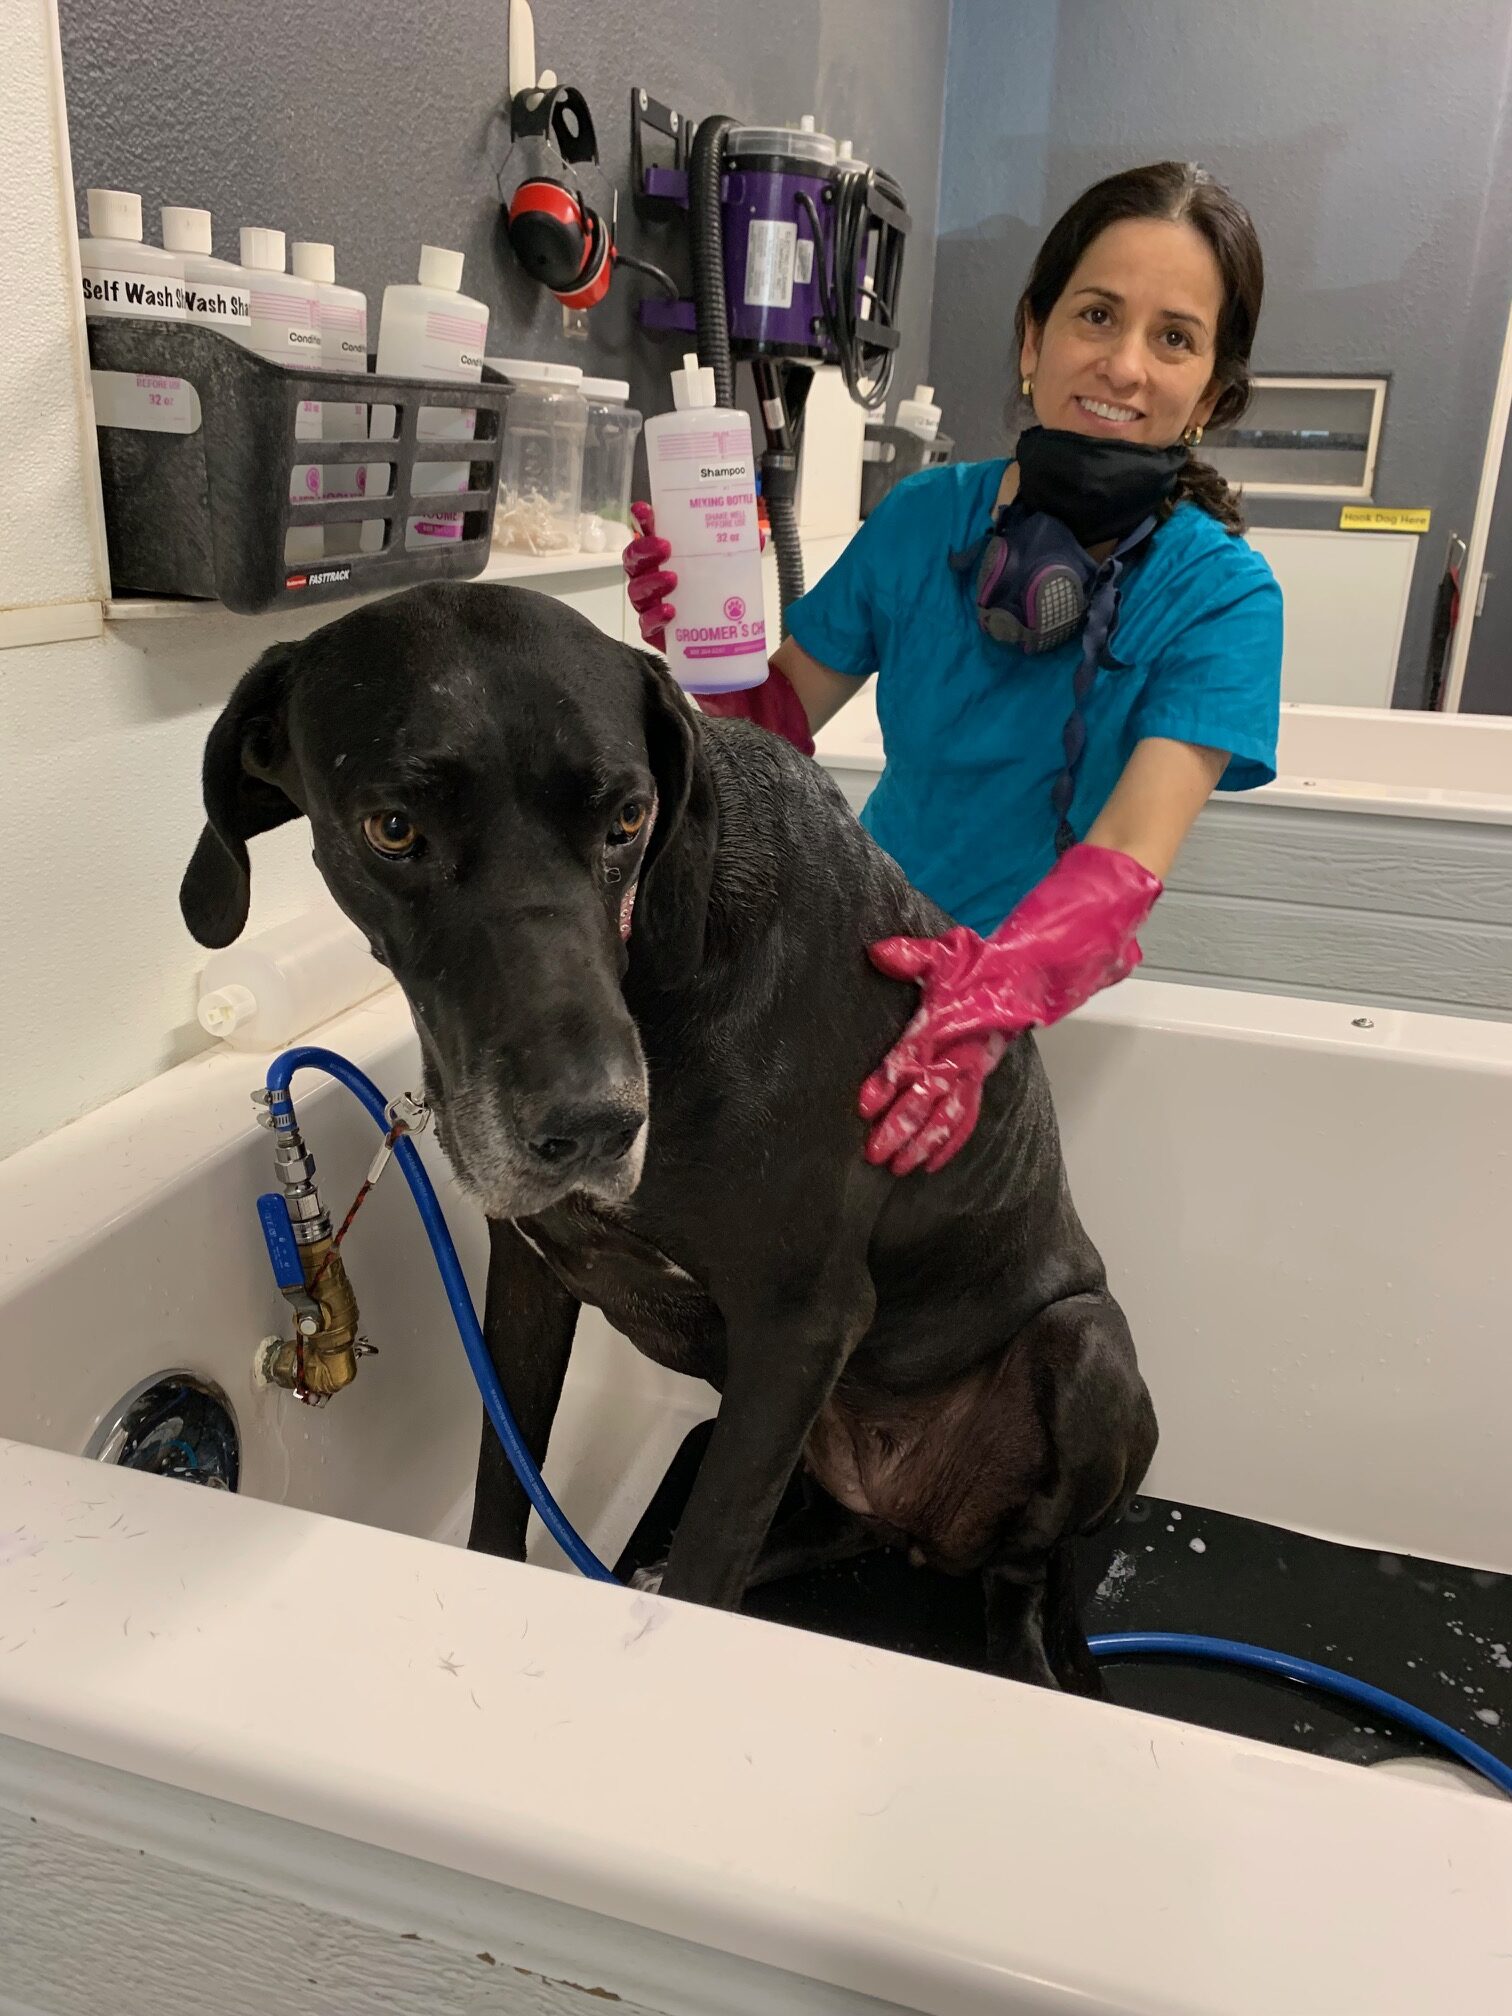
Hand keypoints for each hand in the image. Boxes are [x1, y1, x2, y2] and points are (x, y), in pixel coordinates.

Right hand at [623, 501, 768, 650]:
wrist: (713, 640)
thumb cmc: (712, 596)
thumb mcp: (726, 570)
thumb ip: (738, 552)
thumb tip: (756, 533)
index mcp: (663, 557)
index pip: (648, 532)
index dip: (643, 520)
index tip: (644, 509)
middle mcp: (650, 576)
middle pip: (634, 559)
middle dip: (645, 549)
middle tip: (665, 546)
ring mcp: (648, 603)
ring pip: (636, 589)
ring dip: (652, 582)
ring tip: (672, 579)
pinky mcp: (653, 629)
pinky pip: (646, 623)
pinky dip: (656, 616)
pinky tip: (670, 611)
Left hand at [860, 845, 1162, 1174]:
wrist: (1026, 974)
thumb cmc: (981, 964)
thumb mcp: (945, 952)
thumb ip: (910, 955)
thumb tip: (878, 952)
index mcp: (947, 1024)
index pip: (913, 1057)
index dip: (887, 1082)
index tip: (865, 1104)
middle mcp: (960, 1055)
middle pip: (927, 1099)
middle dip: (900, 1128)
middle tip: (874, 1153)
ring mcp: (971, 1072)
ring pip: (947, 1117)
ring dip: (921, 1144)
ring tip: (897, 1167)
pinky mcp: (978, 1079)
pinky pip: (966, 1119)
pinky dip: (949, 1143)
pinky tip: (930, 1164)